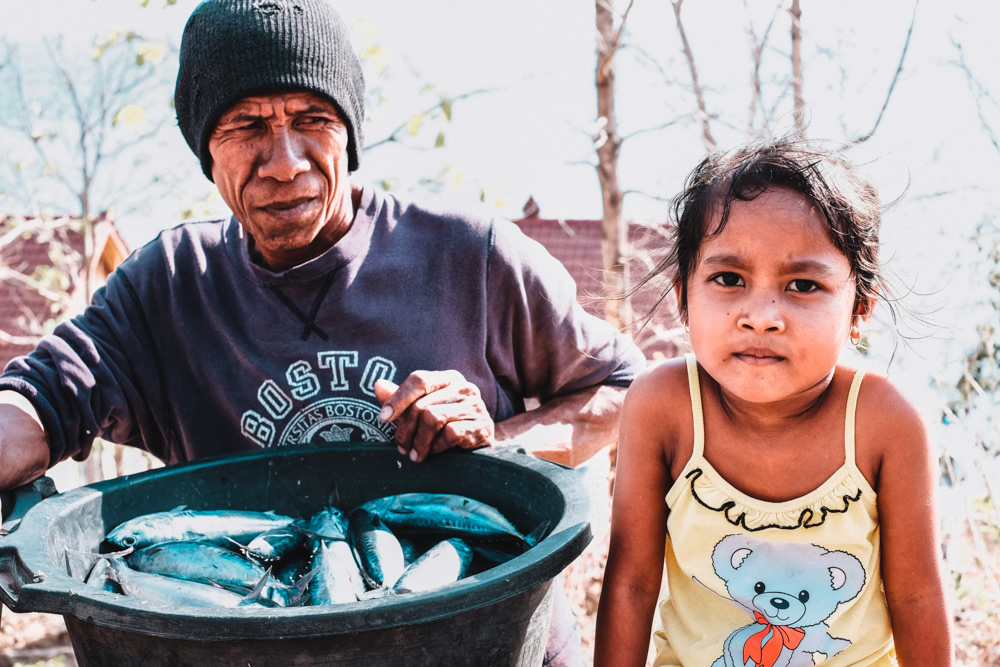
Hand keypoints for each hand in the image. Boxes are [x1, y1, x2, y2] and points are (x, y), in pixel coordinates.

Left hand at [373, 370, 493, 462]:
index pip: (419, 380)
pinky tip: (435, 452)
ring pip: (433, 419)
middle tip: (401, 447)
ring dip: (419, 441)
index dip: (398, 398)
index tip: (383, 418)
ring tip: (415, 454)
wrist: (481, 445)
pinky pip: (450, 434)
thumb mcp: (422, 410)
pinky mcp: (482, 426)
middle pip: (422, 404)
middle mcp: (464, 388)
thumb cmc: (447, 425)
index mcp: (448, 379)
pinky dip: (437, 447)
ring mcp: (476, 406)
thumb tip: (377, 385)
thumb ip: (401, 399)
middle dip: (406, 429)